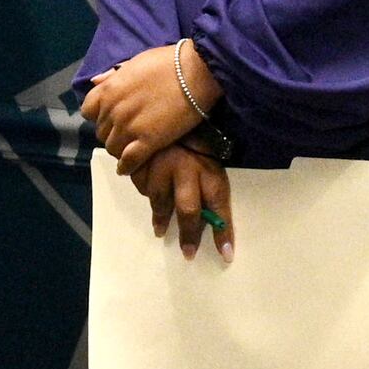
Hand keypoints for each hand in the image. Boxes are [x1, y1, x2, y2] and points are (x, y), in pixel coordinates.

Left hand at [77, 40, 215, 177]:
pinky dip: (126, 166)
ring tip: (130, 149)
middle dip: (111, 133)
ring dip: (119, 149)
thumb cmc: (169, 62)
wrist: (195, 72)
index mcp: (109, 89)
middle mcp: (113, 110)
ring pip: (112, 148)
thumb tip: (95, 81)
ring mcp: (129, 127)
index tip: (110, 117)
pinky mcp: (147, 141)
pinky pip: (129, 160)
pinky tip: (128, 169)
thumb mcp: (135, 62)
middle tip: (125, 134)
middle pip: (101, 131)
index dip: (98, 115)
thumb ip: (113, 75)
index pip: (88, 110)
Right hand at [136, 145, 233, 259]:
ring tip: (160, 230)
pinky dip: (146, 193)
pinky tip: (151, 192)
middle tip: (188, 252)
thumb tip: (209, 224)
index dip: (222, 233)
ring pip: (160, 201)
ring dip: (160, 219)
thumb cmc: (197, 145)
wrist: (174, 113)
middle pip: (188, 210)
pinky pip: (142, 187)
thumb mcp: (210, 165)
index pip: (218, 206)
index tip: (226, 255)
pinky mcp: (143, 161)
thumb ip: (208, 192)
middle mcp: (187, 169)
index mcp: (209, 169)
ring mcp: (163, 165)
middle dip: (189, 235)